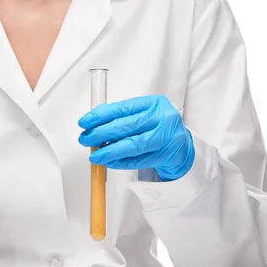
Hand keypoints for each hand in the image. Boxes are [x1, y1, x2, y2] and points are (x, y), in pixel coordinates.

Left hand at [78, 95, 194, 180]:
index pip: (123, 108)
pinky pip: (137, 161)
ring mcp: (165, 139)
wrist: (181, 145)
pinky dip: (120, 162)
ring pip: (132, 145)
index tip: (85, 122)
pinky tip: (108, 162)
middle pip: (126, 126)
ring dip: (109, 151)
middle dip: (101, 133)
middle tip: (85, 139)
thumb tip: (93, 121)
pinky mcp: (164, 156)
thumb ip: (121, 115)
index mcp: (154, 104)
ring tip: (94, 155)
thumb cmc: (157, 127)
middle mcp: (162, 119)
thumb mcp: (143, 114)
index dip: (101, 115)